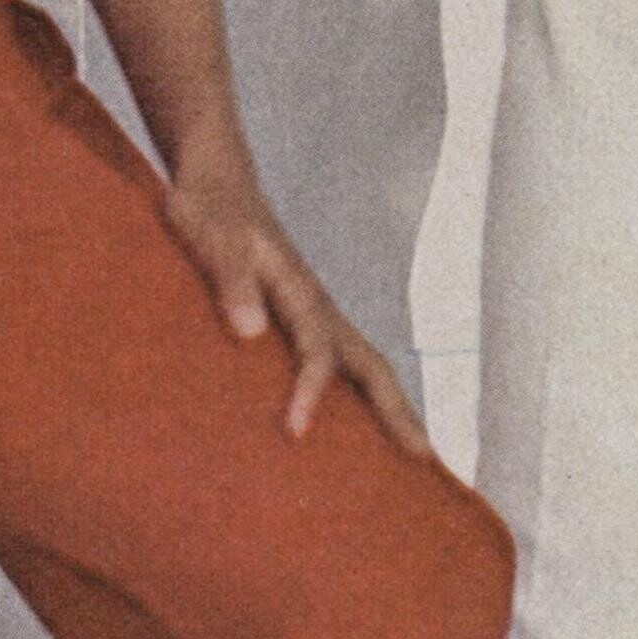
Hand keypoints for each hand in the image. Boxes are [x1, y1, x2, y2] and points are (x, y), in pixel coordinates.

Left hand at [164, 150, 430, 456]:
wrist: (218, 176)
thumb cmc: (210, 206)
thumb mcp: (211, 235)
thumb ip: (229, 279)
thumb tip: (250, 332)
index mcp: (299, 290)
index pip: (316, 349)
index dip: (310, 391)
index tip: (296, 432)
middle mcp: (319, 306)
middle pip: (372, 366)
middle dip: (399, 413)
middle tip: (427, 462)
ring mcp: (318, 313)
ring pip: (367, 367)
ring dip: (393, 409)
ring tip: (416, 455)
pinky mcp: (306, 319)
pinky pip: (347, 365)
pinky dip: (365, 398)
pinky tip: (359, 431)